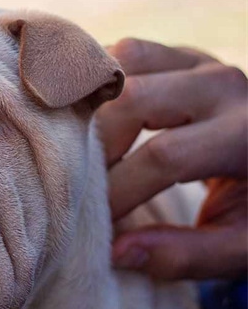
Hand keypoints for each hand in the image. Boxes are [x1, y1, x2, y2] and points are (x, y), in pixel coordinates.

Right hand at [96, 38, 246, 279]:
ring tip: (77, 146)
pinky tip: (85, 118)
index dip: (119, 192)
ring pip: (123, 59)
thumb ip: (184, 255)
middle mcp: (223, 86)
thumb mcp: (239, 247)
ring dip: (90, 101)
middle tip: (80, 185)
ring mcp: (199, 62)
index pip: (164, 156)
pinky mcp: (179, 56)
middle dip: (94, 145)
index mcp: (244, 134)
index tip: (97, 224)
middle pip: (132, 98)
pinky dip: (96, 80)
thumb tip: (116, 252)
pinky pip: (124, 53)